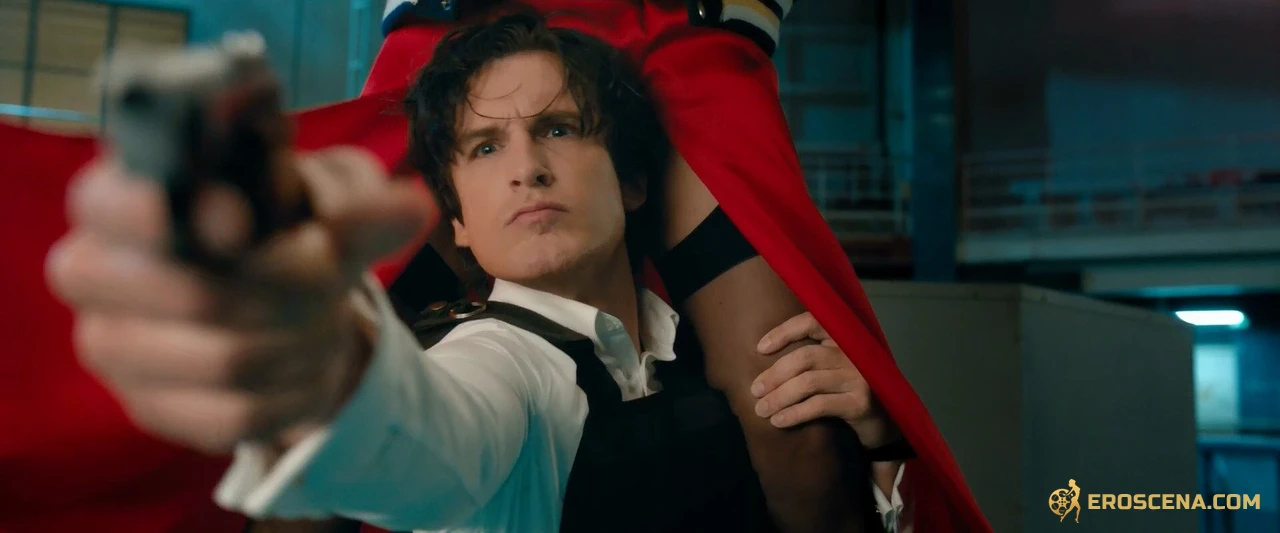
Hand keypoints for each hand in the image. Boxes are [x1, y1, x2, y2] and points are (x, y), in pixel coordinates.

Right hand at [46, 147, 433, 453]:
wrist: (291, 303)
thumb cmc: (291, 227)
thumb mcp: (333, 199)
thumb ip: (360, 200)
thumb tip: (410, 208)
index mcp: (122, 196)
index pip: (106, 203)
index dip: (168, 215)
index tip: (238, 220)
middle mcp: (93, 270)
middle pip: (198, 295)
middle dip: (295, 287)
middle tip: (327, 269)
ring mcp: (115, 348)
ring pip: (231, 358)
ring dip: (306, 338)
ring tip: (323, 315)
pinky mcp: (151, 409)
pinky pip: (239, 415)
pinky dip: (296, 390)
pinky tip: (305, 363)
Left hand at [750, 311, 898, 448]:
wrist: (883, 423)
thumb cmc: (847, 391)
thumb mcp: (832, 368)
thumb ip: (809, 358)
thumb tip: (761, 357)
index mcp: (843, 338)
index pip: (812, 322)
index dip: (784, 331)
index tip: (759, 349)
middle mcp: (853, 353)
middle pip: (805, 356)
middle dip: (774, 374)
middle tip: (754, 390)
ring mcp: (859, 378)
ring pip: (808, 382)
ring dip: (779, 397)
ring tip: (761, 410)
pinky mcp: (860, 403)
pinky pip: (819, 405)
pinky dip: (794, 413)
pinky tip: (779, 421)